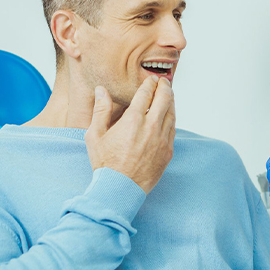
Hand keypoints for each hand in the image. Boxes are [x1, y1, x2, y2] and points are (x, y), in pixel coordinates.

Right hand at [85, 76, 175, 193]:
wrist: (120, 190)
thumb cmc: (105, 163)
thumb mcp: (95, 135)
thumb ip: (101, 110)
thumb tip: (101, 90)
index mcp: (133, 120)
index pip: (146, 94)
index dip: (150, 84)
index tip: (151, 79)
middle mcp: (150, 127)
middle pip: (164, 99)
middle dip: (164, 87)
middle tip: (163, 82)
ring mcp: (162, 139)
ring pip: (171, 113)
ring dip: (171, 101)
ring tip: (168, 94)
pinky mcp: (168, 151)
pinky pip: (173, 128)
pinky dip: (172, 117)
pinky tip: (169, 114)